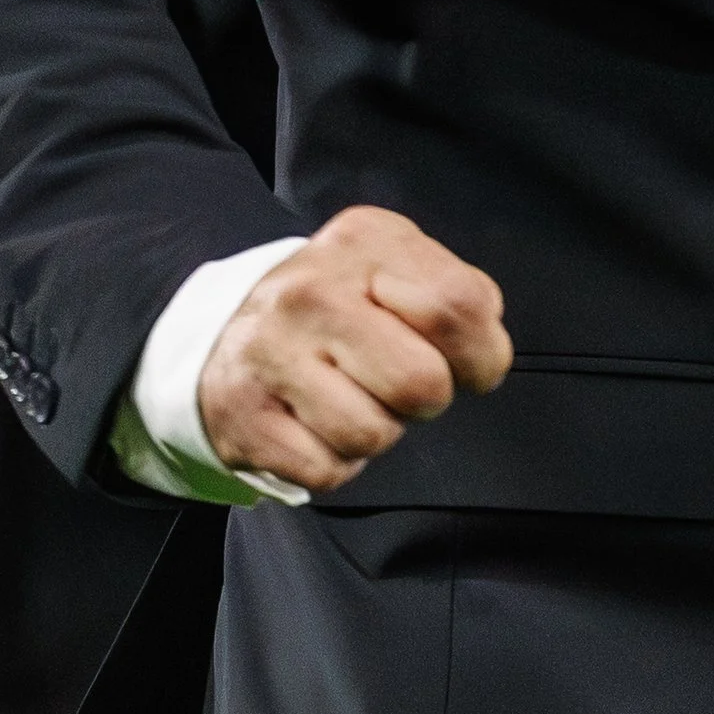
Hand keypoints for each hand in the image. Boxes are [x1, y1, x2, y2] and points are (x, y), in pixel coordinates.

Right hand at [197, 204, 511, 494]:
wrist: (227, 332)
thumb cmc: (336, 303)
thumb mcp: (397, 264)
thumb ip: (456, 293)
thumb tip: (485, 348)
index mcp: (365, 244)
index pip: (459, 306)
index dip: (482, 352)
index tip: (471, 366)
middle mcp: (312, 292)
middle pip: (422, 382)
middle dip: (427, 398)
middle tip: (399, 383)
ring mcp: (270, 353)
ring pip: (373, 434)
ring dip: (377, 431)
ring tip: (351, 398)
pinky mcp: (241, 416)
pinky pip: (327, 470)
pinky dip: (334, 461)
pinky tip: (316, 424)